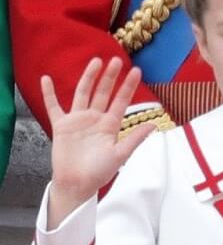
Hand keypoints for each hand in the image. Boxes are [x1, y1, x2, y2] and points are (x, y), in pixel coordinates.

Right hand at [42, 57, 155, 227]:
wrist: (76, 184)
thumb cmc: (99, 172)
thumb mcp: (120, 155)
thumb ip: (135, 139)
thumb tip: (154, 124)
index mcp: (110, 124)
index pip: (121, 100)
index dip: (128, 86)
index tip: (137, 70)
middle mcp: (95, 118)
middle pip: (103, 92)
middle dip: (110, 76)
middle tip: (117, 60)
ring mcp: (78, 120)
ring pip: (83, 93)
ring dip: (88, 77)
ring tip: (96, 61)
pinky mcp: (61, 126)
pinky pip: (53, 106)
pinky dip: (49, 93)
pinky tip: (46, 79)